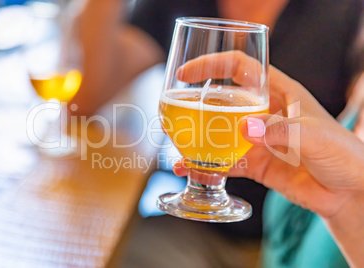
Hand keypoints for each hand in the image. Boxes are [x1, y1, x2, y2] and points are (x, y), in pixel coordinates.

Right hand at [173, 51, 363, 218]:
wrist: (349, 192)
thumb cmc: (343, 154)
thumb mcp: (316, 137)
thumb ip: (282, 130)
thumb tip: (245, 128)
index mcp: (279, 93)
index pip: (239, 68)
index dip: (211, 66)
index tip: (185, 74)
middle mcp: (263, 112)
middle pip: (221, 100)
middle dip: (194, 106)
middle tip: (171, 116)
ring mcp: (255, 139)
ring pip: (217, 133)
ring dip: (196, 139)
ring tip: (176, 148)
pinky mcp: (254, 163)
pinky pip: (223, 161)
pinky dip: (205, 165)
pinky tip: (190, 170)